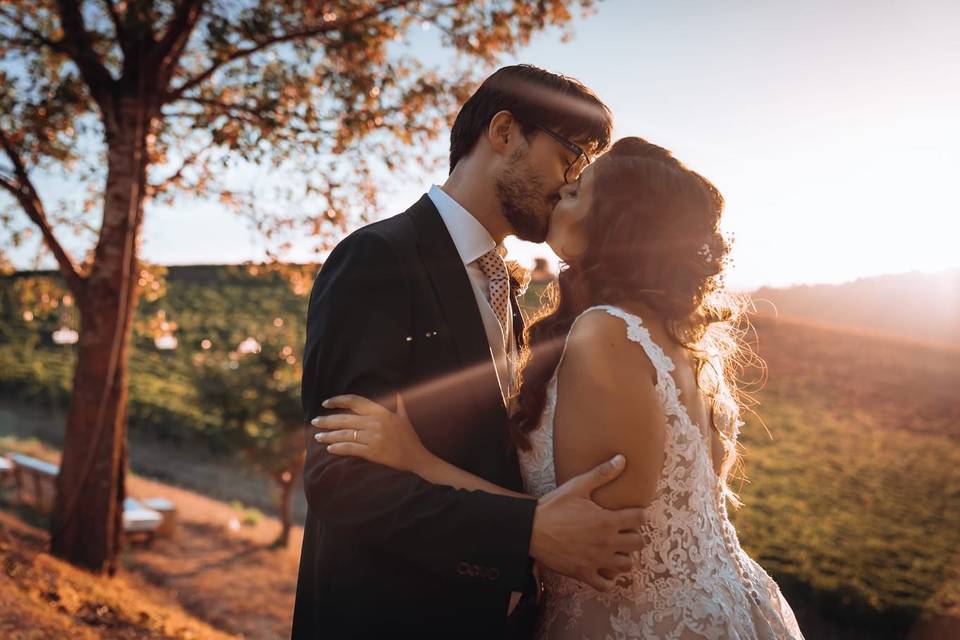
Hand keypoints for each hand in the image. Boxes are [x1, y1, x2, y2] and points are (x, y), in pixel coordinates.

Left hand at [311, 393, 430, 472]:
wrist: (417, 458)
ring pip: (345, 435)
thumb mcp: (405, 417)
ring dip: (329, 436)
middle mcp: (376, 422)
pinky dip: (338, 448)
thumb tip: (397, 391)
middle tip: (315, 422)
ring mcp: (374, 438)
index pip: (355, 402)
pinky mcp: (372, 452)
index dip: (338, 401)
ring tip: (318, 437)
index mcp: (382, 412)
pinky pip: (351, 449)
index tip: (326, 403)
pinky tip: (330, 449)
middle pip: (345, 419)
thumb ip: (399, 403)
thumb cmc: (410, 437)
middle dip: (327, 421)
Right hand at [529, 455, 646, 591]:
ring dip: (624, 557)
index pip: (640, 519)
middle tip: (624, 531)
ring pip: (626, 566)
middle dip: (635, 536)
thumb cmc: (553, 506)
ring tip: (615, 550)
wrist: (530, 529)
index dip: (639, 514)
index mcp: (607, 520)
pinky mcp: (584, 573)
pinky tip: (604, 569)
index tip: (631, 513)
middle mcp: (606, 542)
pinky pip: (606, 584)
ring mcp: (596, 560)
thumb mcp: (578, 487)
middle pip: (639, 543)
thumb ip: (602, 474)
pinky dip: (609, 579)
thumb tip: (622, 459)